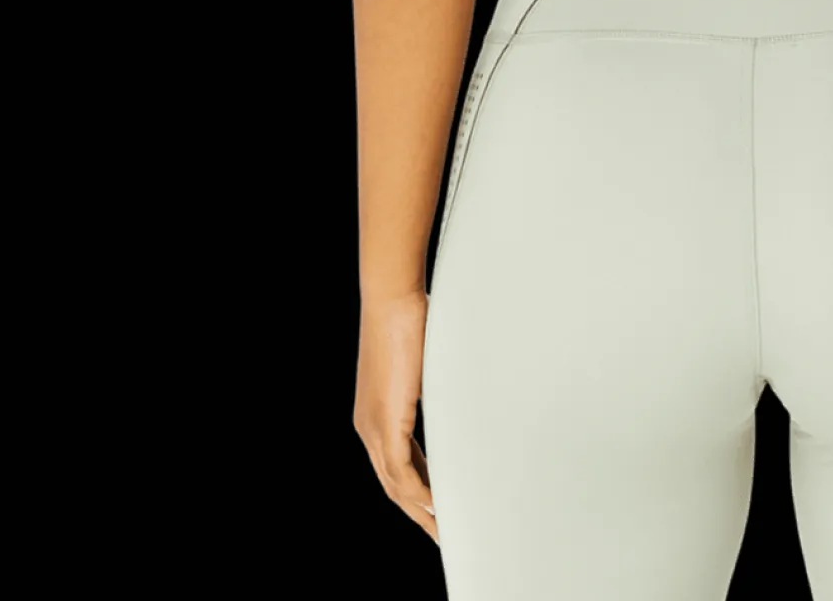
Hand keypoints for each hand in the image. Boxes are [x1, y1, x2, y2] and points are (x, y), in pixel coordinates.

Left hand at [353, 290, 437, 543]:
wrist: (391, 298)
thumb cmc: (411, 317)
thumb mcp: (426, 363)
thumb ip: (435, 386)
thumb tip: (463, 387)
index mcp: (376, 414)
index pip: (396, 466)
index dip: (417, 491)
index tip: (439, 508)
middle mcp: (369, 426)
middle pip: (393, 485)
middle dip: (419, 513)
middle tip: (443, 534)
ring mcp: (374, 427)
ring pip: (396, 486)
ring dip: (422, 511)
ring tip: (445, 531)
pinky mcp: (385, 422)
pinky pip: (403, 472)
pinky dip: (421, 493)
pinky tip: (439, 507)